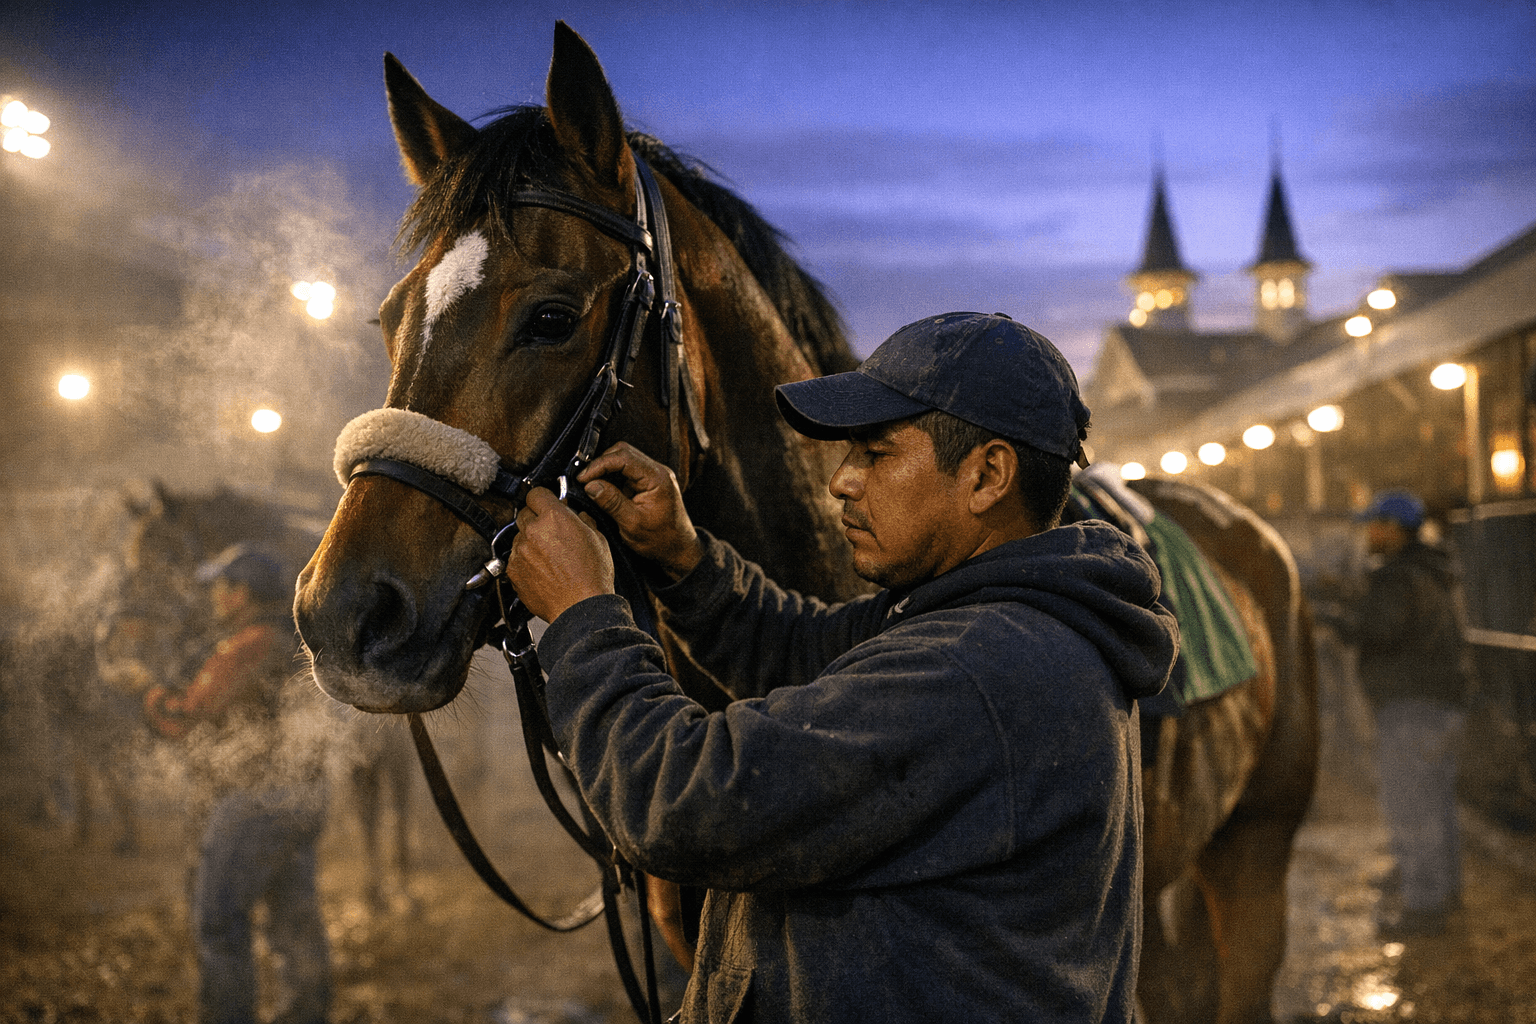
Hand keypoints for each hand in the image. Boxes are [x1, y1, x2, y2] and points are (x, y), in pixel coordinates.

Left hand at [506, 488, 614, 621]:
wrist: (580, 608)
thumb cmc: (592, 577)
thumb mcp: (598, 539)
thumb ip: (583, 520)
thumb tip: (577, 514)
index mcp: (554, 518)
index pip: (536, 493)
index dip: (543, 498)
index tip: (547, 503)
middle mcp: (533, 531)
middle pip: (525, 513)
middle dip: (537, 519)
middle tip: (552, 531)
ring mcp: (520, 551)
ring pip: (519, 536)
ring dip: (530, 540)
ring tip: (549, 556)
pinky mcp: (513, 570)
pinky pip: (516, 558)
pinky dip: (526, 560)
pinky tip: (543, 569)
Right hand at [577, 442, 702, 580]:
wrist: (678, 549)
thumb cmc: (660, 540)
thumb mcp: (632, 524)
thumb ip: (611, 502)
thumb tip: (591, 485)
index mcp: (657, 478)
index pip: (624, 457)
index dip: (600, 465)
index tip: (583, 478)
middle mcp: (658, 472)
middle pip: (623, 452)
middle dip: (601, 464)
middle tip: (584, 480)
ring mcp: (654, 476)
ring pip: (624, 459)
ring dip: (606, 470)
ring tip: (591, 485)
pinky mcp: (649, 482)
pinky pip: (627, 471)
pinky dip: (612, 477)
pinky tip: (603, 489)